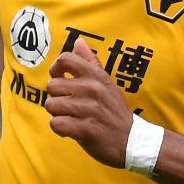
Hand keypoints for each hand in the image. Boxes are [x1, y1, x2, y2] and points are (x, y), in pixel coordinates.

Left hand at [45, 37, 133, 167]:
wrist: (133, 141)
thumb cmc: (115, 111)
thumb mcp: (106, 83)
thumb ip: (90, 62)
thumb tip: (78, 41)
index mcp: (97, 76)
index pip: (65, 59)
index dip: (55, 69)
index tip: (59, 79)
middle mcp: (92, 89)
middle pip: (52, 85)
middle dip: (56, 97)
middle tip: (68, 106)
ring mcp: (89, 109)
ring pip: (51, 105)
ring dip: (58, 114)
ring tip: (71, 118)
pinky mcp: (85, 129)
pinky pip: (56, 124)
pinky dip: (60, 129)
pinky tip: (71, 130)